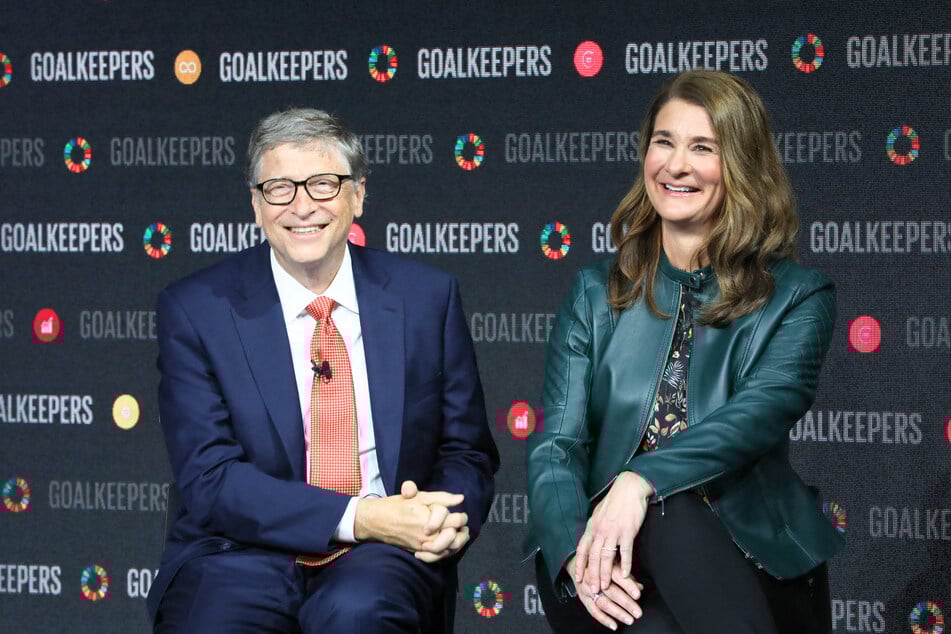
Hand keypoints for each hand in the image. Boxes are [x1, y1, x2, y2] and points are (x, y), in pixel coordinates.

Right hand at [400, 480, 469, 561]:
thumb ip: (441, 497)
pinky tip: (451, 545)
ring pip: (449, 548)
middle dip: (462, 528)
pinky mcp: (419, 551)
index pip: (455, 519)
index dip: (461, 515)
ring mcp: (423, 544)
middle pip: (454, 535)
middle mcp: (426, 533)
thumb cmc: (397, 505)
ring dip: (459, 541)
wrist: (376, 521)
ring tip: (462, 534)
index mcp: (428, 517)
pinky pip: (439, 556)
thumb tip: (461, 498)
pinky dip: (448, 551)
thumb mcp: (419, 496)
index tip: (460, 511)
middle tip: (463, 524)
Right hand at [567, 554, 642, 630]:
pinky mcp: (583, 598)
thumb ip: (627, 577)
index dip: (628, 586)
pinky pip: (593, 611)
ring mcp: (588, 588)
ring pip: (603, 603)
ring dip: (617, 613)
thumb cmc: (599, 565)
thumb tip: (639, 587)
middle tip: (637, 612)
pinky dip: (604, 619)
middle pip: (611, 592)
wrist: (578, 564)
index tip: (638, 595)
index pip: (617, 576)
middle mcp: (595, 577)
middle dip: (626, 603)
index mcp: (603, 566)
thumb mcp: (613, 565)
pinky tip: (614, 625)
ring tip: (629, 619)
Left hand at [575, 471, 652, 592]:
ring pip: (606, 557)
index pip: (582, 549)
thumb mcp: (599, 513)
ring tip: (606, 587)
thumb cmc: (616, 501)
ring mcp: (613, 532)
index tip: (578, 579)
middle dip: (592, 576)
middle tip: (593, 590)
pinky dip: (625, 565)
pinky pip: (625, 552)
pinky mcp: (627, 531)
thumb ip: (595, 527)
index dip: (579, 565)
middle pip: (593, 557)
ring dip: (606, 574)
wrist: (629, 488)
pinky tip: (626, 575)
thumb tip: (592, 537)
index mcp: (592, 526)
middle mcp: (600, 530)